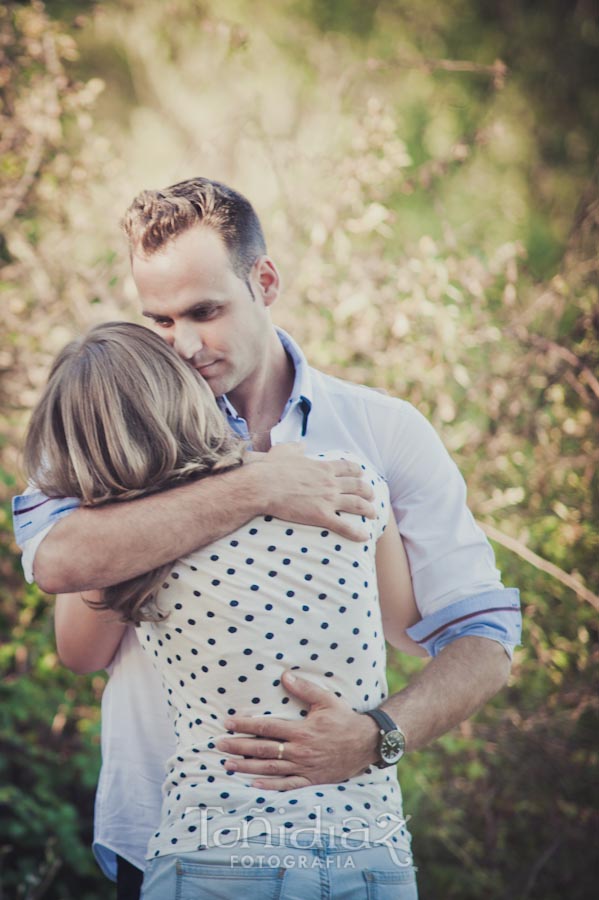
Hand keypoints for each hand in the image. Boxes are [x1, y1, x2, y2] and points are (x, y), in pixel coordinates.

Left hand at [215, 670, 379, 790]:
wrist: (367, 744)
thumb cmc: (345, 720)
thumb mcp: (326, 700)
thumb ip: (304, 689)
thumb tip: (284, 676)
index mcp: (301, 731)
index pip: (266, 727)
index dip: (245, 725)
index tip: (227, 723)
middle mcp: (299, 751)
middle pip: (262, 750)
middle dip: (238, 747)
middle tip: (218, 745)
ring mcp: (304, 768)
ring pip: (270, 769)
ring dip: (247, 768)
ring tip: (227, 765)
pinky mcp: (311, 780)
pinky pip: (287, 785)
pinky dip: (269, 786)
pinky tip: (253, 784)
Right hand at [250, 444, 375, 541]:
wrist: (263, 486)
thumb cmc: (271, 468)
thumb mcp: (285, 450)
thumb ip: (296, 447)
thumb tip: (302, 444)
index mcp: (323, 467)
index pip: (347, 467)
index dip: (357, 470)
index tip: (362, 473)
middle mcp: (330, 482)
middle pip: (357, 486)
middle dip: (367, 490)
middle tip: (372, 495)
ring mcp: (328, 499)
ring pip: (356, 505)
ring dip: (368, 509)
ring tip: (373, 513)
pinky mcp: (321, 516)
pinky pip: (344, 526)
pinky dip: (356, 533)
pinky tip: (364, 537)